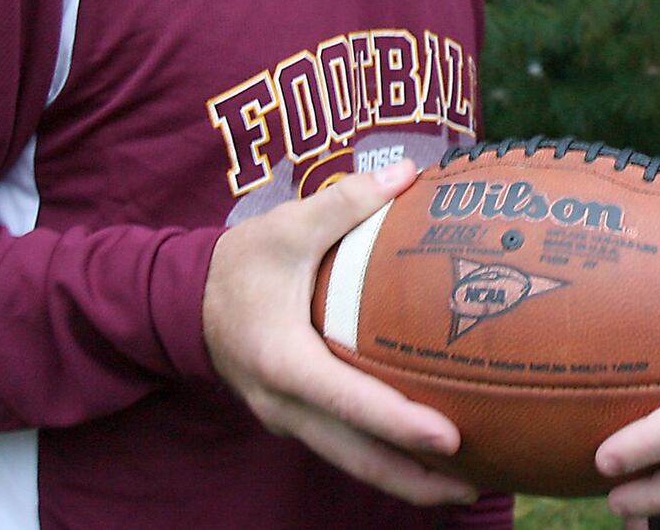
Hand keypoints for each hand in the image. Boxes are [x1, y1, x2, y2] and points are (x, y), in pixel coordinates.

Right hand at [203, 160, 478, 505]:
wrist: (183, 302)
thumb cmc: (240, 264)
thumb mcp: (286, 226)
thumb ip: (345, 202)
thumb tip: (408, 173)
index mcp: (283, 361)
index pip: (349, 401)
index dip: (399, 423)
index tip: (450, 439)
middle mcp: (286, 405)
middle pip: (357, 458)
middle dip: (416, 479)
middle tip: (476, 485)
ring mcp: (289, 420)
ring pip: (353, 464)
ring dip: (406, 479)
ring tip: (467, 485)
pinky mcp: (298, 420)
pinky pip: (346, 449)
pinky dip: (386, 460)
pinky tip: (429, 457)